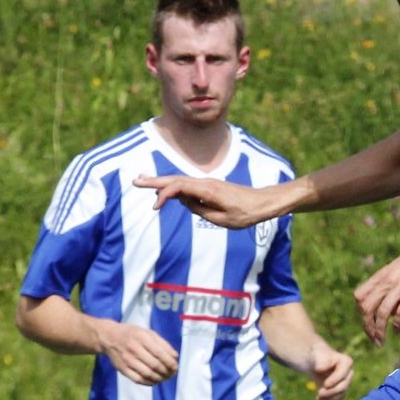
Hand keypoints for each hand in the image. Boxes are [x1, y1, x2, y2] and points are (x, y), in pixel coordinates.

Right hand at [98, 320, 177, 384]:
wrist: (109, 337)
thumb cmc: (133, 334)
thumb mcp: (148, 333)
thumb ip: (163, 343)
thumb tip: (175, 357)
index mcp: (142, 338)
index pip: (160, 353)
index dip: (170, 363)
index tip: (176, 366)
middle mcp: (134, 349)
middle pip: (155, 365)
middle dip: (167, 372)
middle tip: (172, 373)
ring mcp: (127, 360)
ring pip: (147, 374)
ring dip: (160, 378)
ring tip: (166, 378)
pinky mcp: (122, 369)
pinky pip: (138, 379)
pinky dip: (149, 382)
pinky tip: (155, 381)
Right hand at [134, 174, 269, 230]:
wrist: (263, 203)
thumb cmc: (246, 214)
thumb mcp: (223, 219)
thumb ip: (200, 210)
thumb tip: (183, 201)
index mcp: (208, 190)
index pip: (178, 188)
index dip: (164, 196)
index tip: (155, 207)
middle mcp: (206, 183)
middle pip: (175, 180)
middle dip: (154, 181)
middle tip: (135, 181)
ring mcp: (207, 183)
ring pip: (180, 180)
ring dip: (161, 181)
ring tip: (143, 181)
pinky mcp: (210, 187)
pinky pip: (188, 185)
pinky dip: (174, 185)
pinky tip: (166, 188)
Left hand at [304, 342, 354, 399]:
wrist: (315, 362)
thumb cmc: (316, 356)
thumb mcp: (316, 355)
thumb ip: (319, 360)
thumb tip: (321, 369)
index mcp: (346, 362)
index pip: (343, 374)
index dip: (335, 381)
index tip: (324, 384)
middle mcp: (349, 373)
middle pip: (343, 387)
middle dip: (331, 392)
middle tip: (319, 394)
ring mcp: (345, 383)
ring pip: (340, 396)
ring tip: (318, 399)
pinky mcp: (339, 391)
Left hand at [354, 232, 399, 344]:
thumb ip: (391, 282)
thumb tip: (388, 302)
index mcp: (383, 274)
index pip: (359, 295)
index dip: (360, 311)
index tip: (367, 320)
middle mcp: (388, 280)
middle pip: (366, 307)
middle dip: (366, 326)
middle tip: (372, 337)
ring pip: (381, 313)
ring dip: (379, 331)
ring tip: (381, 341)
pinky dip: (396, 325)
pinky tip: (397, 331)